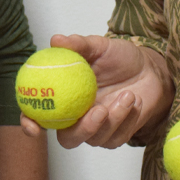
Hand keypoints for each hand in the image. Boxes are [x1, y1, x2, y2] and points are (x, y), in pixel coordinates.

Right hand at [20, 34, 173, 148]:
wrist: (149, 69)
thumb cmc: (120, 57)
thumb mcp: (101, 46)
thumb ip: (79, 45)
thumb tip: (56, 39)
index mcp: (63, 96)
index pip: (38, 114)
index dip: (30, 123)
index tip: (33, 126)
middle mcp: (76, 116)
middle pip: (67, 139)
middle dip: (83, 129)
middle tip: (99, 111)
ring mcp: (96, 129)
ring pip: (96, 139)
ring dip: (114, 118)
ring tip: (128, 95)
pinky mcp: (116, 136)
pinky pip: (118, 137)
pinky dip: (127, 118)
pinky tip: (134, 101)